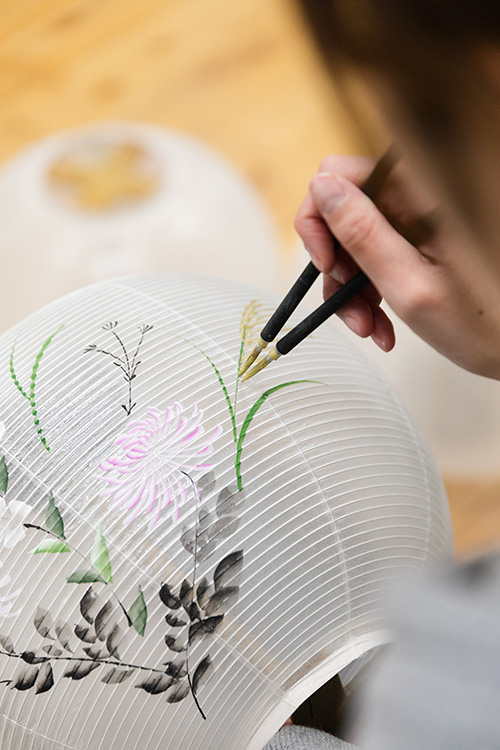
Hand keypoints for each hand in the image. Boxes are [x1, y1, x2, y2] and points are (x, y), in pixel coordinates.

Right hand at [295, 155, 499, 379]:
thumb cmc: (479, 322)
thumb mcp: (408, 285)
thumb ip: (362, 234)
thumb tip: (321, 187)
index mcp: (417, 194)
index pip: (336, 174)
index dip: (319, 220)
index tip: (327, 266)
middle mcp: (414, 198)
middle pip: (339, 212)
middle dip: (336, 266)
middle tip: (352, 308)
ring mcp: (412, 220)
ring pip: (350, 242)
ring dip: (350, 288)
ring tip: (372, 327)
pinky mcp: (413, 240)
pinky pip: (370, 257)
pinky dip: (367, 292)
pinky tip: (383, 324)